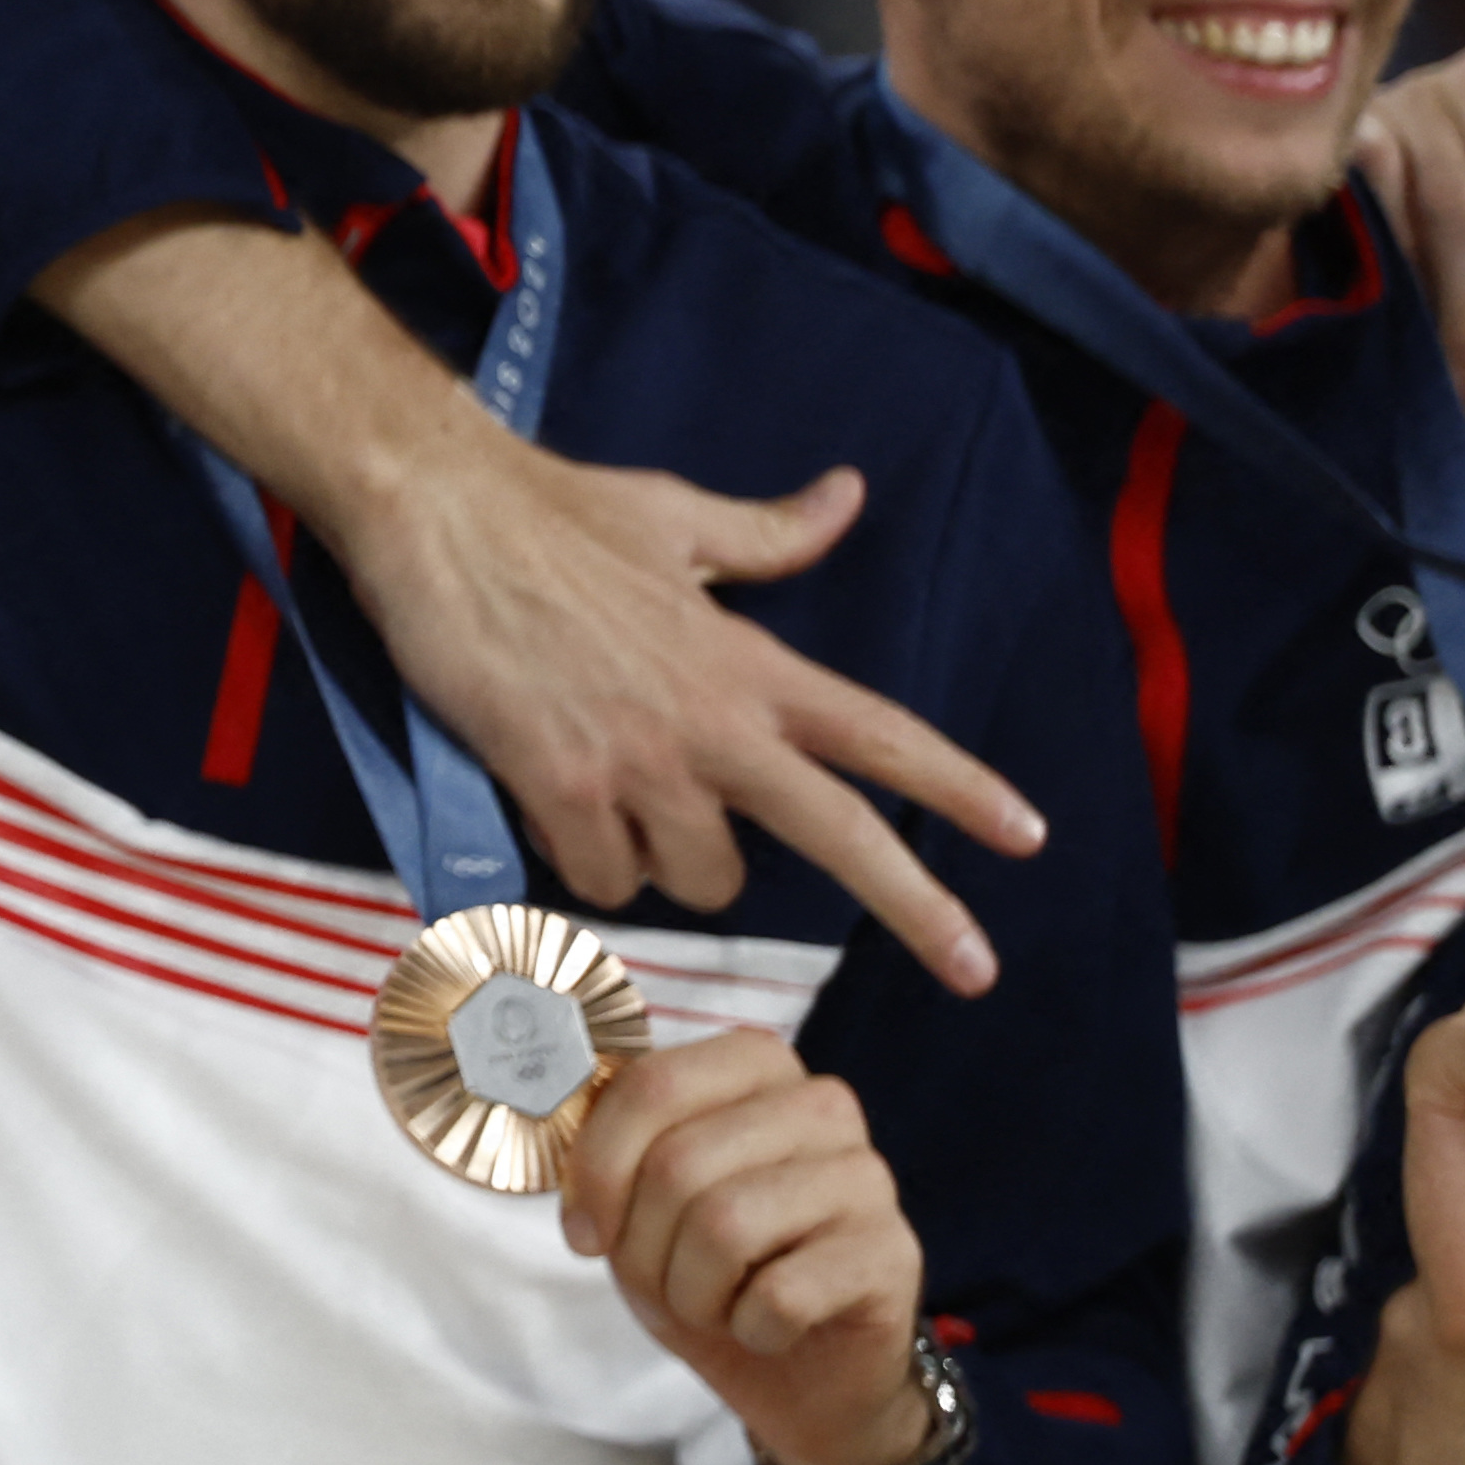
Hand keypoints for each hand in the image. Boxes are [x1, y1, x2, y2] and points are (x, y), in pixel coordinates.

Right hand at [31, 211, 1038, 998]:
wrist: (436, 510)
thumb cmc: (552, 506)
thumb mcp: (678, 515)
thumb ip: (770, 533)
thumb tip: (848, 494)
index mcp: (748, 661)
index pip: (880, 733)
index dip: (960, 786)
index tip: (1028, 836)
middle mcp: (712, 722)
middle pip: (841, 834)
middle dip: (920, 907)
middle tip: (977, 970)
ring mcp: (638, 761)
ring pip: (696, 878)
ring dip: (667, 861)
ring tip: (617, 802)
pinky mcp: (560, 785)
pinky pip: (601, 876)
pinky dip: (582, 858)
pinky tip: (552, 805)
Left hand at [560, 1030, 943, 1464]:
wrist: (800, 1372)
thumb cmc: (709, 1271)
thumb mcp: (637, 1205)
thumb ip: (609, 1149)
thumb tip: (561, 1122)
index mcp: (753, 1066)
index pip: (651, 1085)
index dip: (598, 1169)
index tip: (587, 1233)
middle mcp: (820, 1105)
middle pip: (680, 1163)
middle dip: (644, 1248)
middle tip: (662, 1284)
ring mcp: (867, 1176)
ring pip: (726, 1226)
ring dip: (692, 1292)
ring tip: (713, 1305)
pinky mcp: (893, 1253)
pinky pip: (781, 1294)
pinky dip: (750, 1328)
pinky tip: (769, 1327)